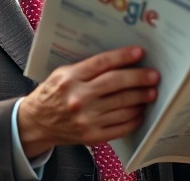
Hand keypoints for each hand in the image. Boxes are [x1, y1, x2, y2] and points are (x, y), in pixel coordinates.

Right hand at [17, 46, 159, 157]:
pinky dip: (134, 118)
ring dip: (141, 98)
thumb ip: (87, 67)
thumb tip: (120, 60)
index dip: (123, 57)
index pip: (102, 63)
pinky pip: (120, 127)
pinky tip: (140, 112)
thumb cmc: (53, 94)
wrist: (36, 123)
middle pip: (116, 84)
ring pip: (122, 106)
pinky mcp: (91, 136)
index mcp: (70, 78)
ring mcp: (86, 119)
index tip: (139, 53)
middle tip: (154, 76)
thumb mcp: (63, 74)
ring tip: (151, 93)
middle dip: (139, 78)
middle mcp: (78, 98)